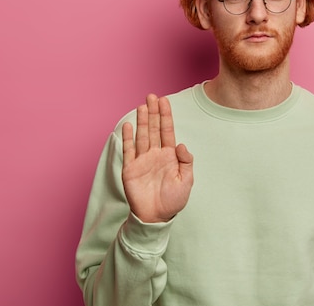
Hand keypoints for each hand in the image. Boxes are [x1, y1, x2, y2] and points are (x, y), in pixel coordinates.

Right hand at [121, 94, 193, 222]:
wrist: (156, 217)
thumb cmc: (173, 200)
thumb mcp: (186, 180)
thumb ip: (186, 161)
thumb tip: (181, 144)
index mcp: (169, 156)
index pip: (167, 131)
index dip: (166, 116)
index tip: (165, 101)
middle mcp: (155, 154)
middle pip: (153, 129)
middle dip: (153, 112)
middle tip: (152, 96)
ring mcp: (142, 160)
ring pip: (142, 136)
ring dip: (142, 121)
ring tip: (143, 106)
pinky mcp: (130, 169)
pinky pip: (129, 150)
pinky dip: (128, 138)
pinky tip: (129, 125)